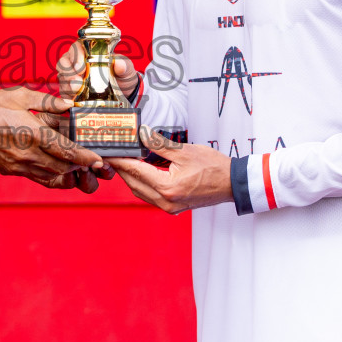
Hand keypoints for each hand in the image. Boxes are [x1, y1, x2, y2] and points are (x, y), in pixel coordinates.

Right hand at [0, 87, 106, 191]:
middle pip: (64, 167)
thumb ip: (47, 101)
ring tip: (76, 163)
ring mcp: (18, 166)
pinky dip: (51, 175)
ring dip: (67, 172)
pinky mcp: (10, 170)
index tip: (100, 160)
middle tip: (92, 160)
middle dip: (80, 166)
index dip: (87, 157)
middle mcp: (27, 155)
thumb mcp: (18, 96)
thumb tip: (69, 104)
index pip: (67, 151)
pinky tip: (56, 167)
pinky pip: (37, 178)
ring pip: (52, 176)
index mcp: (32, 134)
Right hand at [54, 41, 140, 100]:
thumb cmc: (122, 76)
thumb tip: (118, 63)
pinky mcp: (70, 92)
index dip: (75, 55)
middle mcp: (76, 63)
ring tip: (77, 90)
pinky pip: (64, 93)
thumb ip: (124, 65)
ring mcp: (71, 78)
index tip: (81, 67)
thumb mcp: (126, 69)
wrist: (123, 95)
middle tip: (78, 81)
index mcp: (88, 52)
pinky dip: (67, 96)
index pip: (76, 47)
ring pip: (62, 78)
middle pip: (64, 62)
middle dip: (68, 72)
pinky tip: (73, 100)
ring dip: (68, 85)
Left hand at [105, 128, 233, 214]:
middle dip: (122, 169)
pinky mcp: (173, 207)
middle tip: (113, 155)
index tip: (109, 152)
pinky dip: (143, 184)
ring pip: (140, 192)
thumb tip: (141, 134)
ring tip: (125, 162)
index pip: (135, 171)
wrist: (232, 184)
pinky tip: (141, 173)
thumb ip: (158, 144)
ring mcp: (169, 207)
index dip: (120, 160)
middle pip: (134, 184)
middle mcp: (166, 201)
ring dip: (131, 178)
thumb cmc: (213, 167)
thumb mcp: (184, 151)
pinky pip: (150, 196)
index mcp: (167, 187)